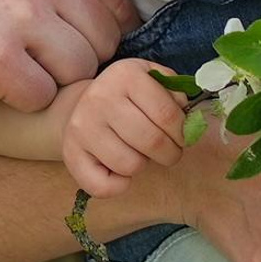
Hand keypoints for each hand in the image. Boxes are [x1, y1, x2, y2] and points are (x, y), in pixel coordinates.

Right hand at [0, 0, 138, 112]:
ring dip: (50, 83)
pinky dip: (21, 102)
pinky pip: (43, 98)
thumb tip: (124, 18)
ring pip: (79, 73)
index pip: (116, 7)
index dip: (98, 36)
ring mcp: (21, 18)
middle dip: (76, 63)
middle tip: (33, 62)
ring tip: (10, 69)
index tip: (68, 46)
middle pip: (103, 44)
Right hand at [62, 60, 186, 197]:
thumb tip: (190, 120)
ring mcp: (82, 126)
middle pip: (152, 141)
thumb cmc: (129, 98)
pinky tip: (120, 171)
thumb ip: (176, 95)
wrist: (81, 106)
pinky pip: (103, 186)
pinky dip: (118, 185)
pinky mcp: (70, 152)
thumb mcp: (153, 82)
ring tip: (140, 153)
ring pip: (130, 165)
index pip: (168, 114)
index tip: (182, 137)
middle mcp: (100, 97)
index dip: (183, 133)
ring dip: (143, 165)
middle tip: (169, 151)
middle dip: (170, 153)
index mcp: (126, 75)